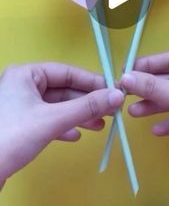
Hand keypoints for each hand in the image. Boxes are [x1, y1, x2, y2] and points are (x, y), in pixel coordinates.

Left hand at [0, 63, 122, 184]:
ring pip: (56, 107)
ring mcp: (20, 105)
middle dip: (86, 102)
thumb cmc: (12, 136)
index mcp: (26, 74)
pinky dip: (63, 126)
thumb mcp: (53, 119)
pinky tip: (76, 135)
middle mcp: (22, 85)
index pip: (66, 72)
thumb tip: (117, 96)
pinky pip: (47, 120)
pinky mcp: (19, 125)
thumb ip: (86, 107)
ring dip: (78, 115)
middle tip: (109, 111)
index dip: (90, 81)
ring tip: (100, 125)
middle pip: (63, 90)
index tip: (111, 90)